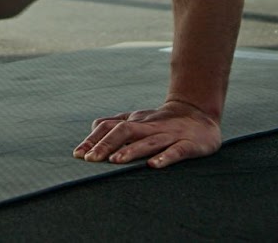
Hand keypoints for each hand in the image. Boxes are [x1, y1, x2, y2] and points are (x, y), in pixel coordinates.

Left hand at [72, 100, 221, 168]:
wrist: (200, 113)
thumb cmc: (163, 121)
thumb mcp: (138, 120)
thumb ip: (117, 124)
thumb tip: (94, 127)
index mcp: (136, 122)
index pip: (110, 127)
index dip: (93, 139)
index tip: (78, 154)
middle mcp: (150, 127)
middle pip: (125, 131)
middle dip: (106, 145)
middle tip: (90, 159)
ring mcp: (169, 135)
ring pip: (148, 141)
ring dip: (131, 150)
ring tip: (115, 161)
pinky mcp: (189, 144)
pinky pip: (177, 151)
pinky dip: (165, 157)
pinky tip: (153, 165)